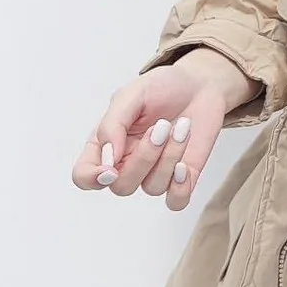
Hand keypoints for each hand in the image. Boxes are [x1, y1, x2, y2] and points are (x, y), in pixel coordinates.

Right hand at [70, 49, 250, 211]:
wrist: (201, 85)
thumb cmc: (163, 87)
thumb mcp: (132, 94)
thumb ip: (113, 124)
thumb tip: (107, 159)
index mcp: (105, 144)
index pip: (84, 176)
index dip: (91, 178)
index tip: (110, 168)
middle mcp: (126, 163)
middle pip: (121, 186)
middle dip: (144, 158)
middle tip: (162, 126)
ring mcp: (154, 173)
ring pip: (152, 188)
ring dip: (170, 157)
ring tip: (182, 127)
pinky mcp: (182, 178)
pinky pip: (176, 202)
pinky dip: (180, 188)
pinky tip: (186, 165)